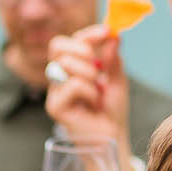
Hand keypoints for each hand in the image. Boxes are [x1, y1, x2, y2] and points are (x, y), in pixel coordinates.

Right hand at [46, 25, 131, 160]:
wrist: (112, 138)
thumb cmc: (112, 112)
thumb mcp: (116, 79)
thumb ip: (113, 58)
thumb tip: (114, 35)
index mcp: (72, 69)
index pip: (69, 42)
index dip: (87, 34)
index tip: (106, 31)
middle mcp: (59, 78)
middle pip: (57, 47)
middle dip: (82, 48)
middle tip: (99, 64)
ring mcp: (55, 92)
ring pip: (66, 64)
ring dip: (90, 74)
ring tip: (99, 90)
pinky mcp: (55, 106)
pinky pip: (72, 85)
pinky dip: (89, 91)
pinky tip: (94, 103)